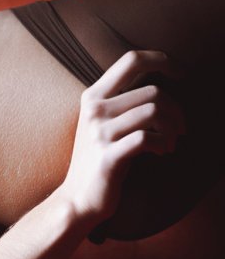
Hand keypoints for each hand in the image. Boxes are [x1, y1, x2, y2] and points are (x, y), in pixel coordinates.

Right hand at [57, 50, 185, 224]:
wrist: (78, 198)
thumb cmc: (97, 160)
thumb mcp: (102, 124)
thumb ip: (122, 102)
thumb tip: (163, 86)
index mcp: (92, 97)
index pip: (131, 60)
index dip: (162, 60)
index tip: (180, 73)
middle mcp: (94, 111)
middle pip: (153, 91)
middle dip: (176, 109)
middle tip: (180, 128)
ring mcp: (99, 133)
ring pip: (153, 111)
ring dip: (172, 128)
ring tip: (171, 142)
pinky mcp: (108, 156)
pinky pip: (147, 138)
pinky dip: (162, 144)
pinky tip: (162, 152)